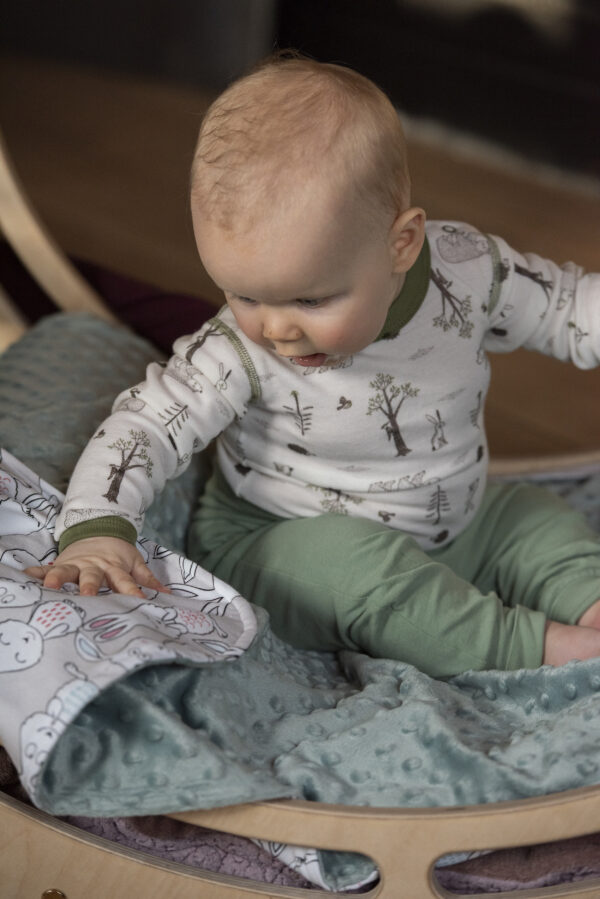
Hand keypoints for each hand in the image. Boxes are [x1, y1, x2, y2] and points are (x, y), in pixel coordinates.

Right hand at [25, 536, 169, 597]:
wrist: (98, 530)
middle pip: (93, 577)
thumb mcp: (135, 563)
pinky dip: (37, 572)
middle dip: (90, 586)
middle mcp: (95, 566)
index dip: (132, 592)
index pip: (125, 582)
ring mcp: (76, 564)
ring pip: (67, 571)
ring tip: (50, 585)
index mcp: (115, 568)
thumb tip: (167, 594)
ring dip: (58, 577)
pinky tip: (26, 576)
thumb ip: (148, 580)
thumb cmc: (118, 554)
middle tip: (88, 596)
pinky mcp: (61, 562)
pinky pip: (46, 567)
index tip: (139, 603)